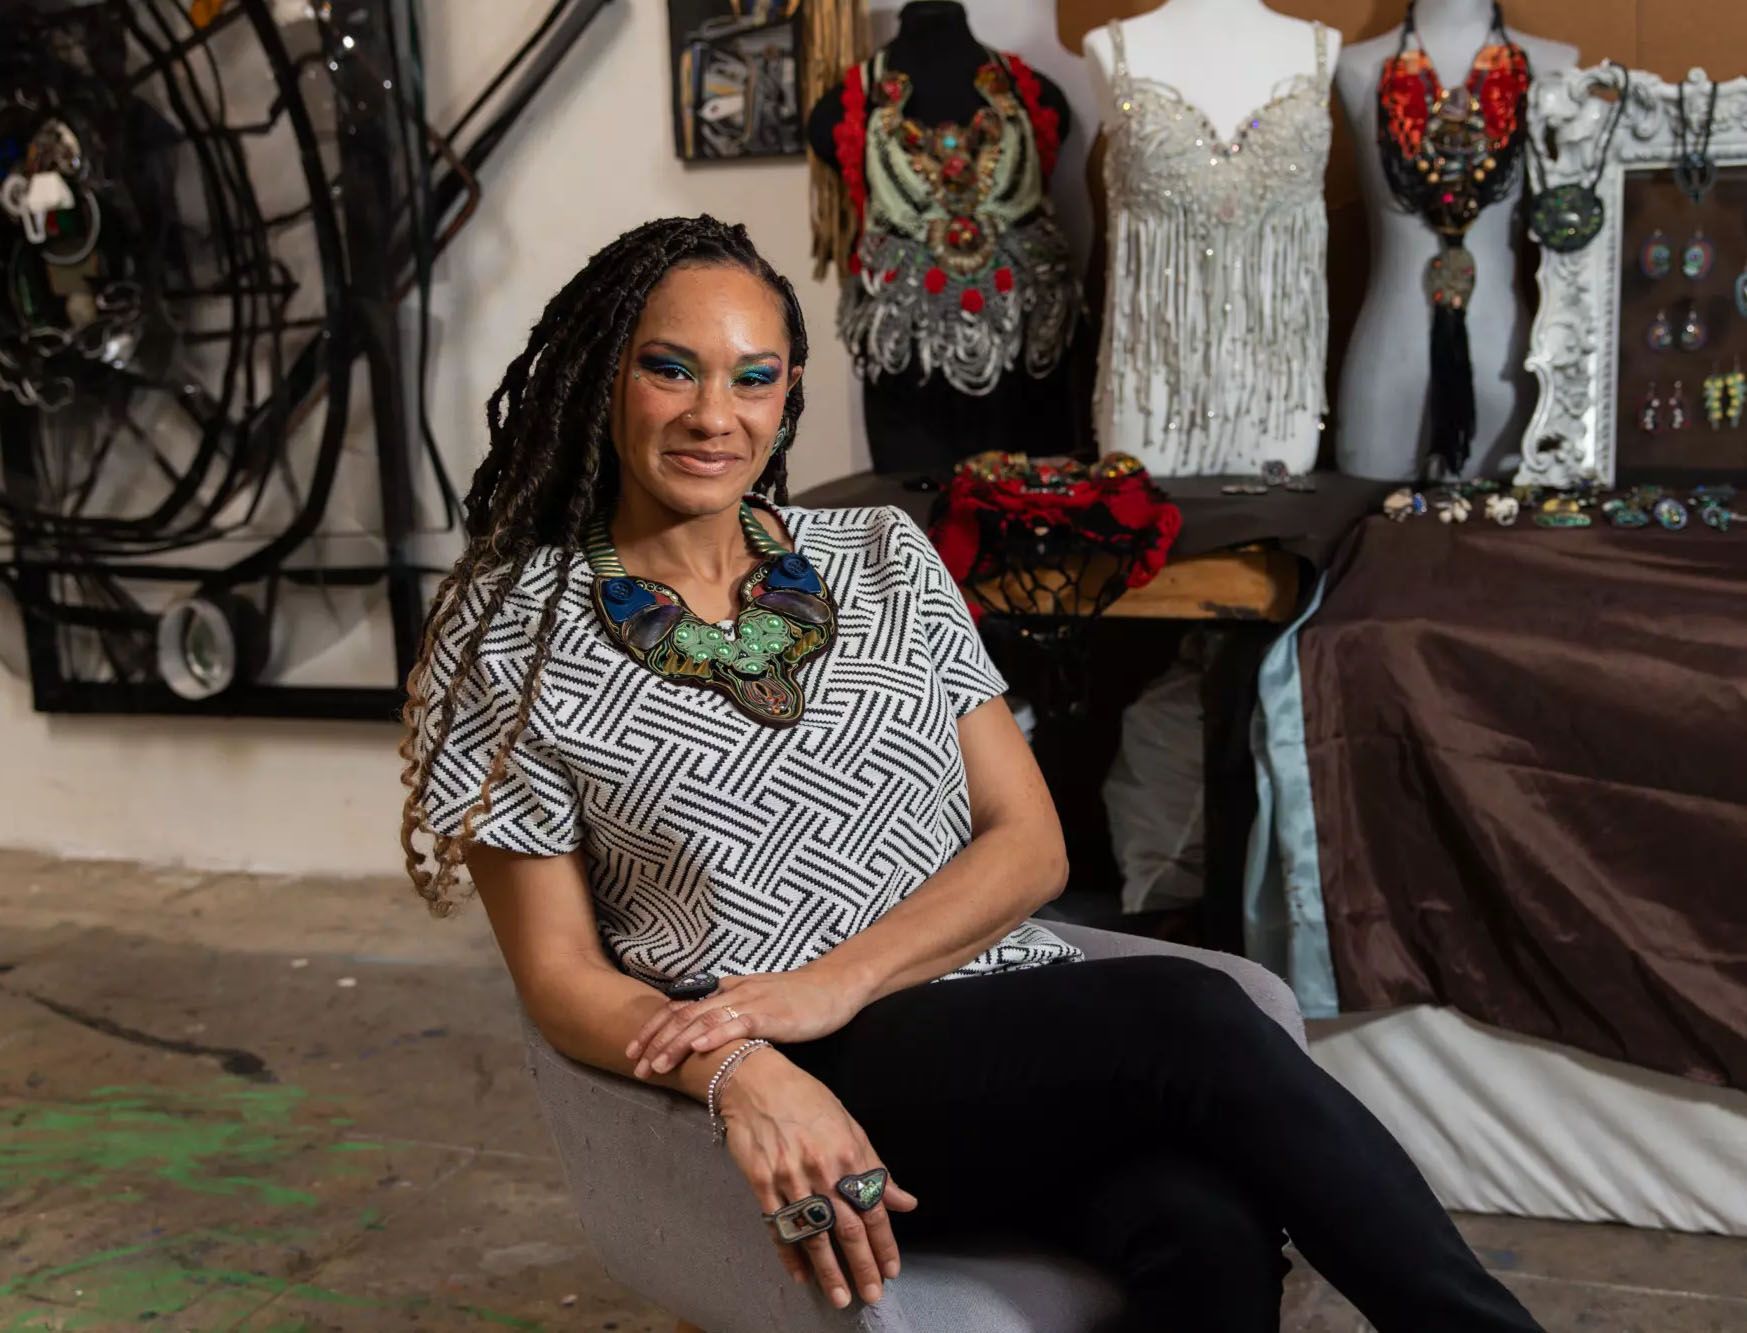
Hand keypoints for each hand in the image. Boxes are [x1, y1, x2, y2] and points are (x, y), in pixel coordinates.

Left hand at [626, 968, 865, 1078]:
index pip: (680, 1008)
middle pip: (684, 1016)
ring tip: (657, 1063)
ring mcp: (751, 1002)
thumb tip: (704, 1035)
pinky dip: (717, 1035)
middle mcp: (733, 994)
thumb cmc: (796, 998)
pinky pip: (738, 1024)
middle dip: (656, 1041)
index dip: (654, 1028)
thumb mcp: (756, 1002)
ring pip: (705, 1021)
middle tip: (635, 1064)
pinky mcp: (771, 1014)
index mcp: (727, 991)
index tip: (633, 1050)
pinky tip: (700, 1048)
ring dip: (678, 1043)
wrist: (834, 986)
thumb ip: (730, 1012)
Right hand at [718, 1047, 917, 1307]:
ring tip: (839, 1297)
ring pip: (814, 1234)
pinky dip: (789, 1253)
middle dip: (862, 1266)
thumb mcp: (850, 1126)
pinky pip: (778, 1226)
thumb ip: (875, 1168)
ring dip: (828, 1271)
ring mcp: (789, 1179)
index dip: (884, 1243)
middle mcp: (821, 1171)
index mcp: (847, 1155)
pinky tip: (799, 1275)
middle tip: (872, 1295)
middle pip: (847, 1229)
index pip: (873, 1209)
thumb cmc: (806, 1099)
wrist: (756, 1083)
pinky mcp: (761, 1184)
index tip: (892, 1269)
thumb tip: (904, 1201)